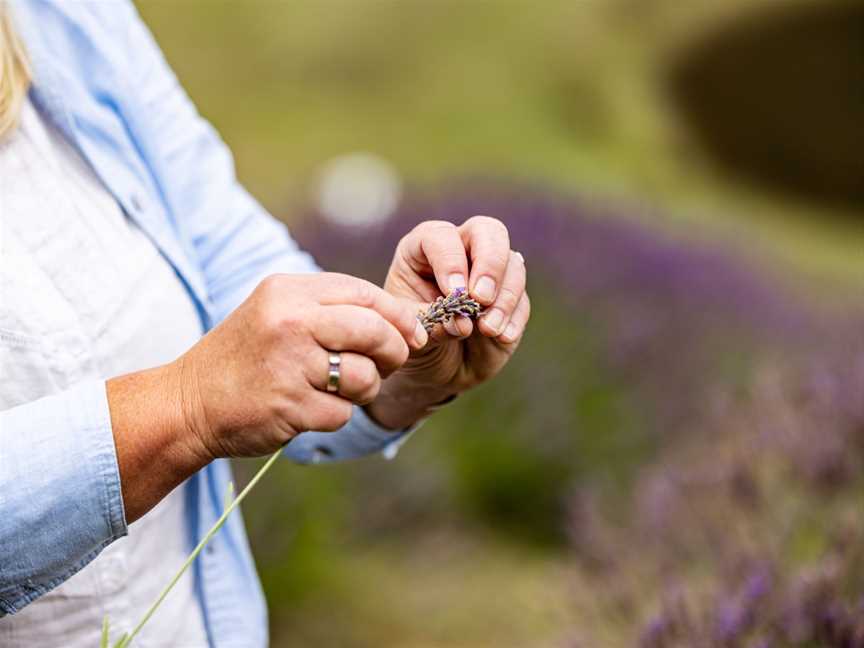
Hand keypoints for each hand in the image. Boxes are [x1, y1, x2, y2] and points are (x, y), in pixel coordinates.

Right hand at [174, 273, 425, 459]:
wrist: (189, 401)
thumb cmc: (246, 356)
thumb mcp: (278, 312)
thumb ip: (332, 309)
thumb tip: (406, 322)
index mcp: (288, 291)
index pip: (365, 294)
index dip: (399, 315)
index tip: (414, 334)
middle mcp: (289, 321)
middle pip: (374, 331)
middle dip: (394, 351)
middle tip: (390, 364)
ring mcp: (288, 364)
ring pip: (364, 376)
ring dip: (363, 389)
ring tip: (338, 388)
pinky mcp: (288, 405)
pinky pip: (342, 412)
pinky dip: (335, 414)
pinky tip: (309, 408)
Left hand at [367, 216, 529, 428]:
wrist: (431, 368)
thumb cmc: (413, 338)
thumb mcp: (409, 331)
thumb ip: (432, 323)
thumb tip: (464, 323)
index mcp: (423, 249)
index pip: (442, 236)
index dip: (450, 260)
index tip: (453, 291)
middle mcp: (460, 251)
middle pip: (488, 231)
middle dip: (489, 264)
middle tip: (481, 298)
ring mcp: (489, 273)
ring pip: (513, 264)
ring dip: (504, 297)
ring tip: (488, 329)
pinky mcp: (511, 299)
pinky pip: (522, 300)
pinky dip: (513, 318)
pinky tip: (501, 337)